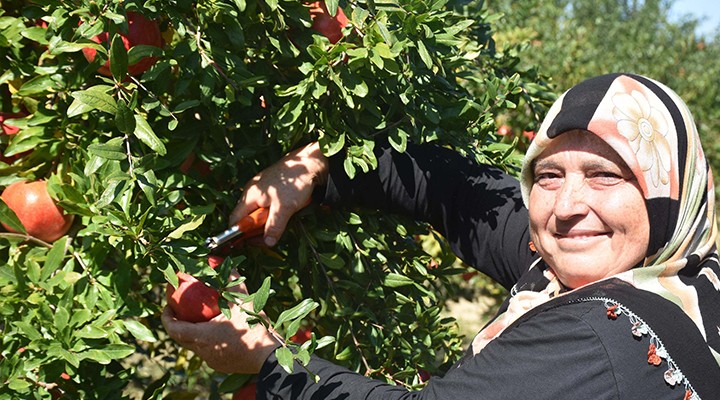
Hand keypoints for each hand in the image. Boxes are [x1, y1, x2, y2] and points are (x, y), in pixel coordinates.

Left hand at [161, 279, 281, 373]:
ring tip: (199, 319)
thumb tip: (222, 262)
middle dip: (177, 323)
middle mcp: (202, 351)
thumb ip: (231, 280)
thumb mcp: (243, 301)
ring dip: (192, 332)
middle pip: (181, 338)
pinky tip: (216, 331)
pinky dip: (206, 340)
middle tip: (180, 310)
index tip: (167, 306)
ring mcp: (211, 360)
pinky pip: (207, 351)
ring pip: (194, 346)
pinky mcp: (220, 364)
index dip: (166, 317)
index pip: (173, 328)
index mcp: (202, 336)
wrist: (268, 356)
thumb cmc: (254, 329)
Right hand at [230, 142, 328, 246]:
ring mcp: (261, 189)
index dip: (237, 234)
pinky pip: (265, 206)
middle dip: (253, 231)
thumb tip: (267, 243)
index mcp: (250, 195)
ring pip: (256, 212)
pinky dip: (270, 215)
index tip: (245, 245)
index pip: (235, 219)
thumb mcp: (284, 208)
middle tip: (265, 240)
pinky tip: (280, 218)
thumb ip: (274, 226)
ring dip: (263, 223)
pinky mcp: (271, 189)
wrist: (310, 163)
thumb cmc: (295, 183)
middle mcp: (252, 192)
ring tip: (275, 230)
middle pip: (245, 217)